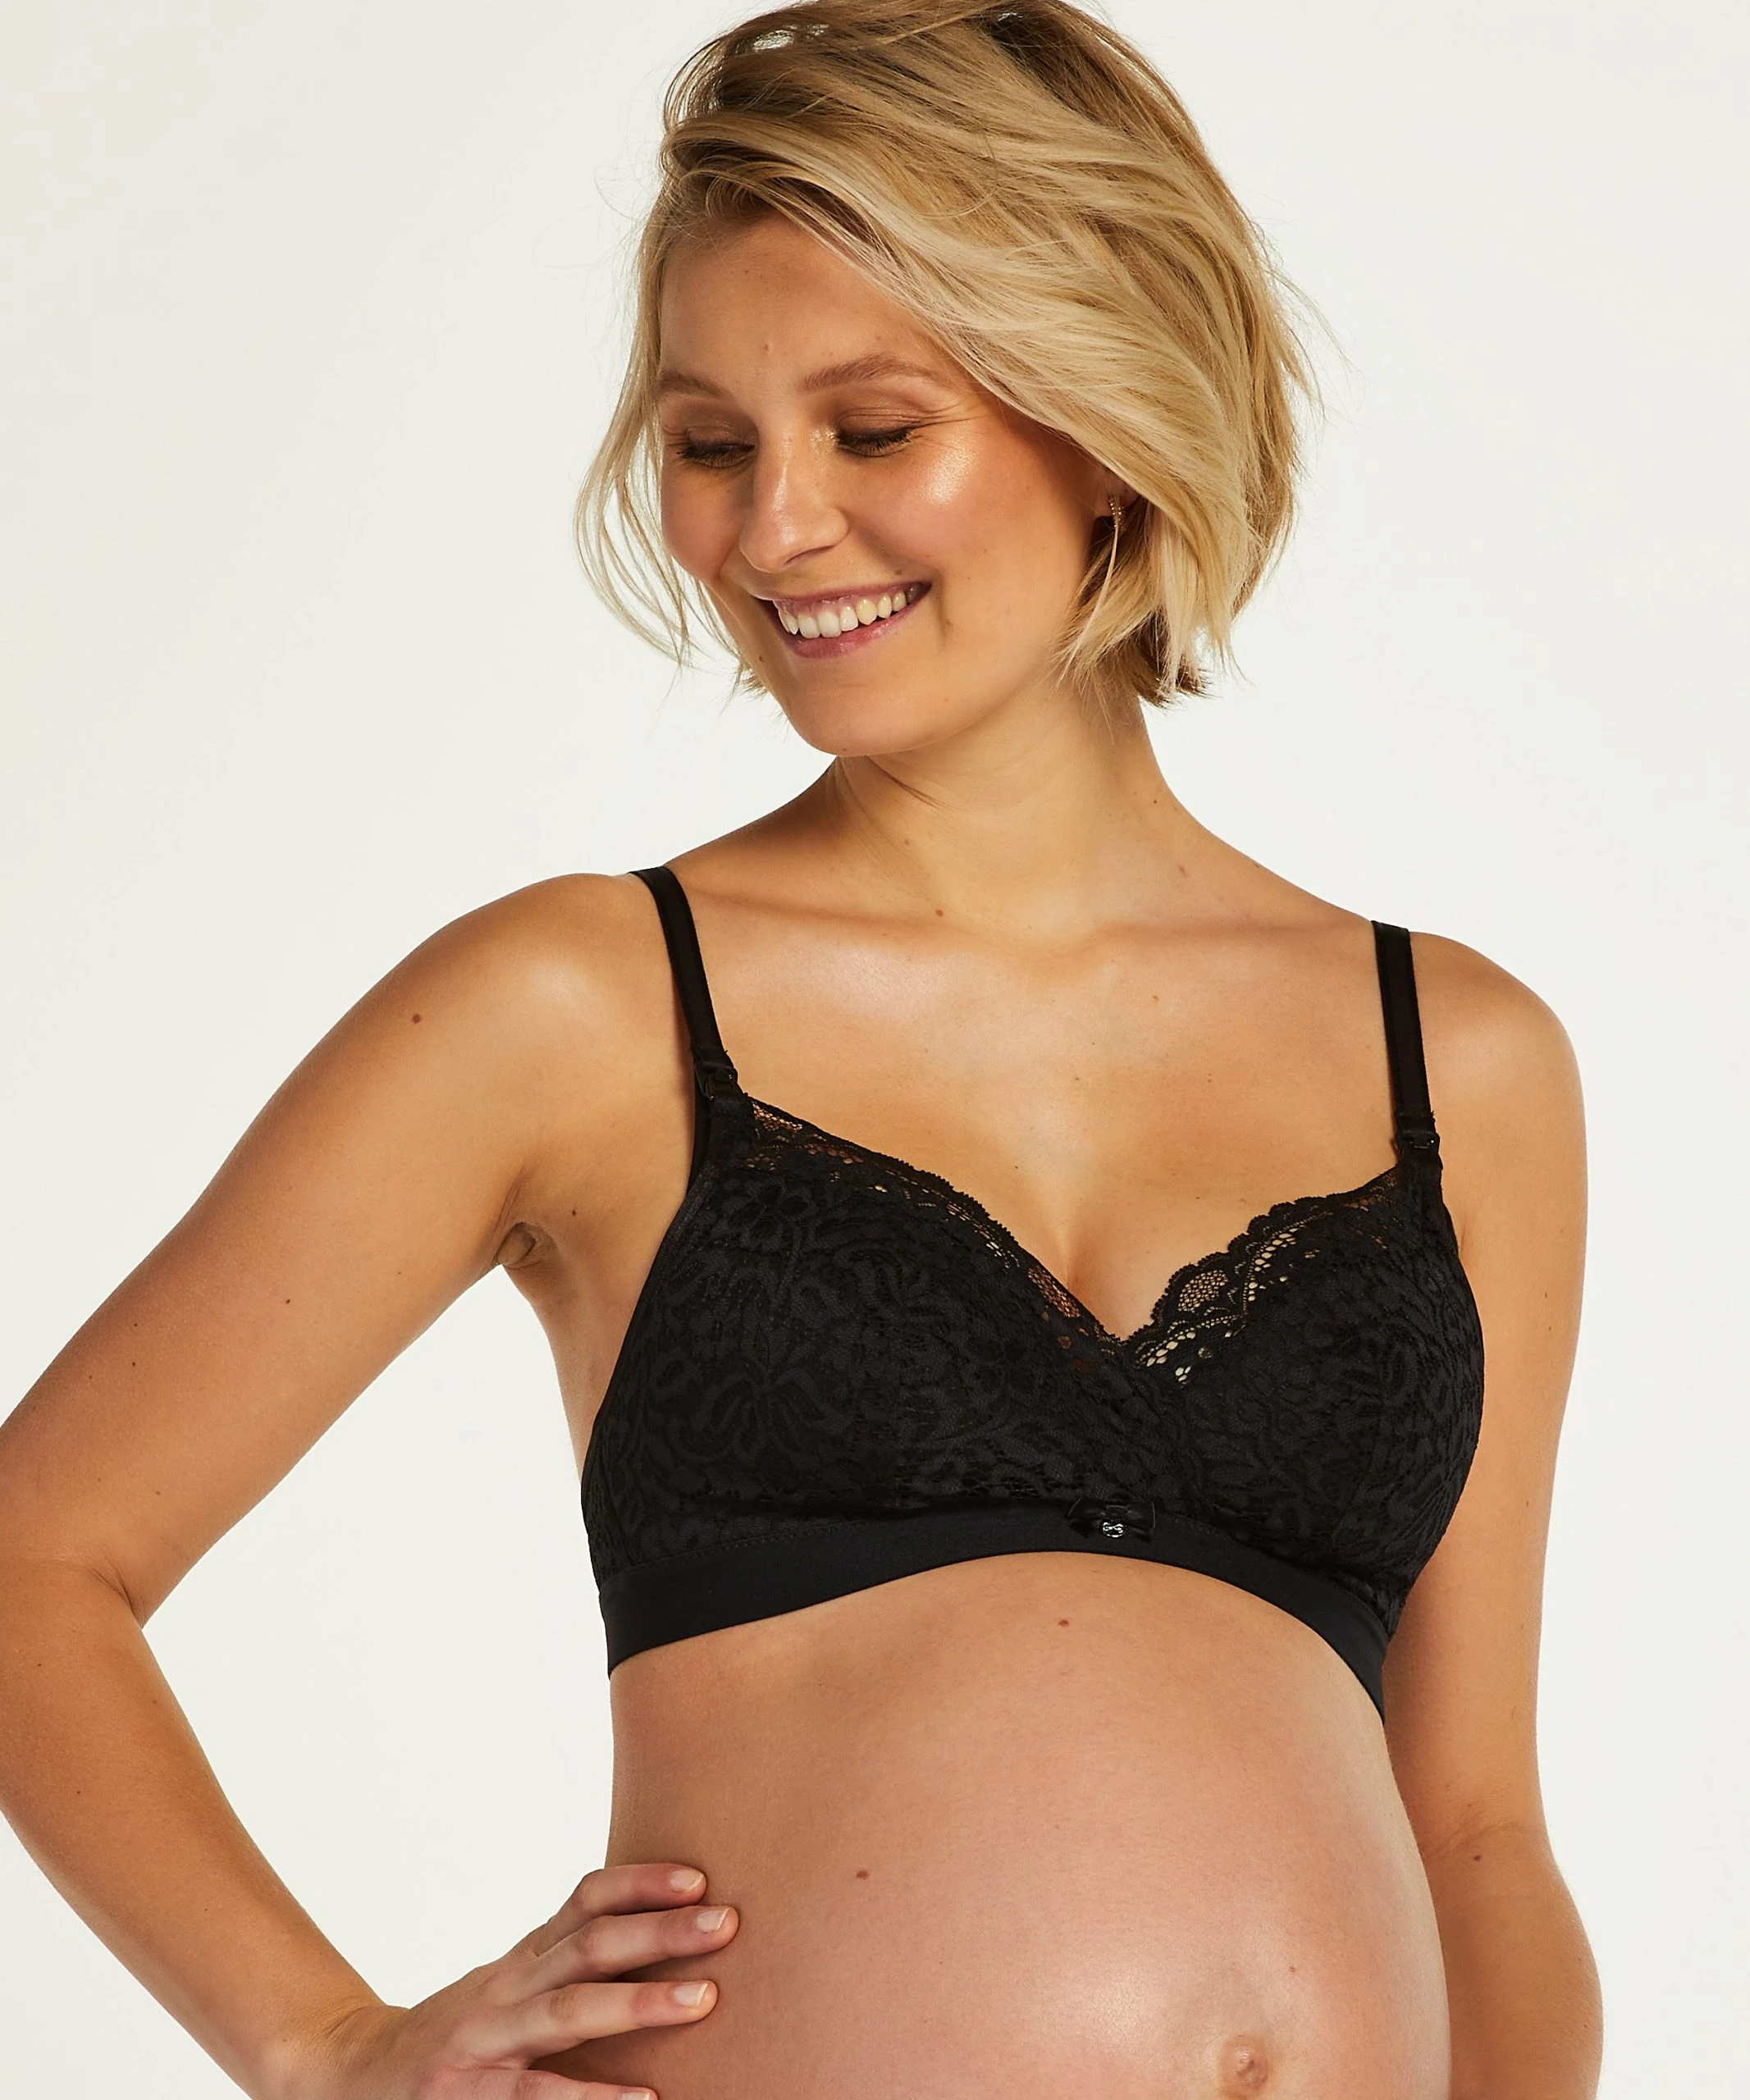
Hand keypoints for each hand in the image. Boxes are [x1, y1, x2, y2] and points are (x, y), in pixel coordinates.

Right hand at [297, 1861, 738, 2098]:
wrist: (350, 2075)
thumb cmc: (462, 2034)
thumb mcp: (512, 1986)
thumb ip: (571, 1964)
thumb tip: (669, 1937)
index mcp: (524, 1958)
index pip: (585, 1901)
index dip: (641, 1883)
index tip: (700, 1878)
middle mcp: (507, 1989)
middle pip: (589, 1947)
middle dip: (660, 1933)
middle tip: (727, 1923)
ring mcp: (485, 2041)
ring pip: (566, 2012)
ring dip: (636, 2003)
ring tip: (700, 2000)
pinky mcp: (469, 2097)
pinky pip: (535, 2096)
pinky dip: (588, 2098)